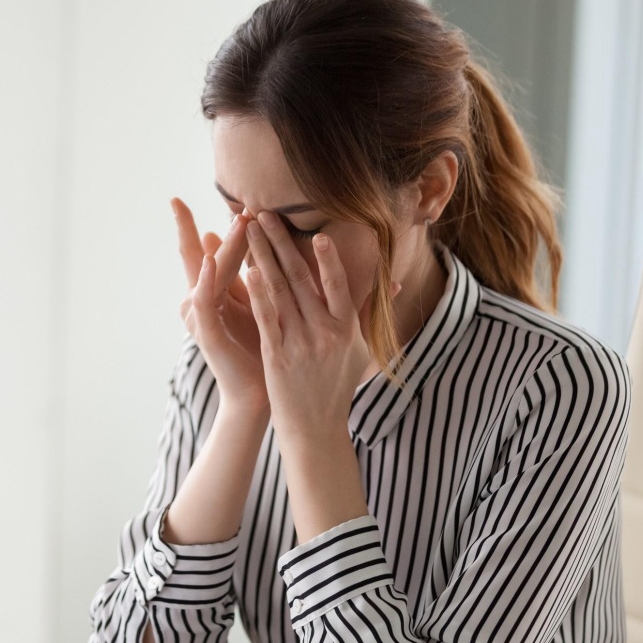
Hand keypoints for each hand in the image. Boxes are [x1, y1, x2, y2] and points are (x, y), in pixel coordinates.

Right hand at [172, 197, 267, 409]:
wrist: (259, 393)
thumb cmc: (262, 351)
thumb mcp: (261, 307)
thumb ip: (261, 278)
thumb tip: (275, 247)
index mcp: (214, 293)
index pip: (203, 251)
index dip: (192, 226)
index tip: (178, 199)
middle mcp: (201, 300)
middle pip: (200, 255)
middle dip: (203, 228)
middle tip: (214, 201)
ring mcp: (200, 315)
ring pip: (208, 271)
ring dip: (221, 245)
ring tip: (236, 220)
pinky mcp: (205, 330)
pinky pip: (204, 299)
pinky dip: (205, 278)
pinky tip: (208, 258)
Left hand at [243, 211, 402, 441]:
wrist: (315, 428)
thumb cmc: (337, 387)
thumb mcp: (361, 351)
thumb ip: (369, 314)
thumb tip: (394, 284)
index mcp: (347, 329)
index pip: (337, 285)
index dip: (328, 259)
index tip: (317, 232)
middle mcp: (325, 333)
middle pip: (301, 279)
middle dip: (281, 243)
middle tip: (264, 214)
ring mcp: (300, 344)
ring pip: (280, 292)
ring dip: (263, 257)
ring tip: (249, 231)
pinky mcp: (277, 356)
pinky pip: (267, 318)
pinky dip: (258, 293)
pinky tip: (248, 271)